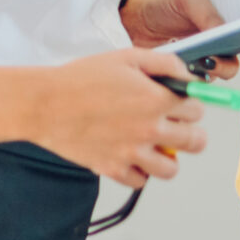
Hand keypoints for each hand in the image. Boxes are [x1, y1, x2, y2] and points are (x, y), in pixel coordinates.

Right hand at [27, 49, 204, 186]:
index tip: (182, 104)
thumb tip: (189, 76)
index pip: (197, 110)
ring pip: (171, 168)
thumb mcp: (128, 58)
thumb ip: (165, 64)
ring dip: (168, 157)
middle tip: (179, 127)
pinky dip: (140, 172)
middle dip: (191, 132)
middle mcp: (148, 129)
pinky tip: (132, 156)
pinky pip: (141, 181)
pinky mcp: (111, 169)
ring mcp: (131, 153)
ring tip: (157, 145)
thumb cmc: (80, 80)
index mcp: (155, 100)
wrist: (42, 103)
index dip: (190, 104)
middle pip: (195, 142)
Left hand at [120, 0, 239, 77]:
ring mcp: (211, 61)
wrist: (132, 24)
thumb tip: (227, 30)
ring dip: (220, 65)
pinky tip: (189, 65)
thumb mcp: (188, 2)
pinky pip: (203, 81)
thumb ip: (208, 14)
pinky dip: (198, 74)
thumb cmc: (164, 8)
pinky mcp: (192, 76)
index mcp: (231, 22)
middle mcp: (227, 43)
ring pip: (228, 71)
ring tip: (205, 57)